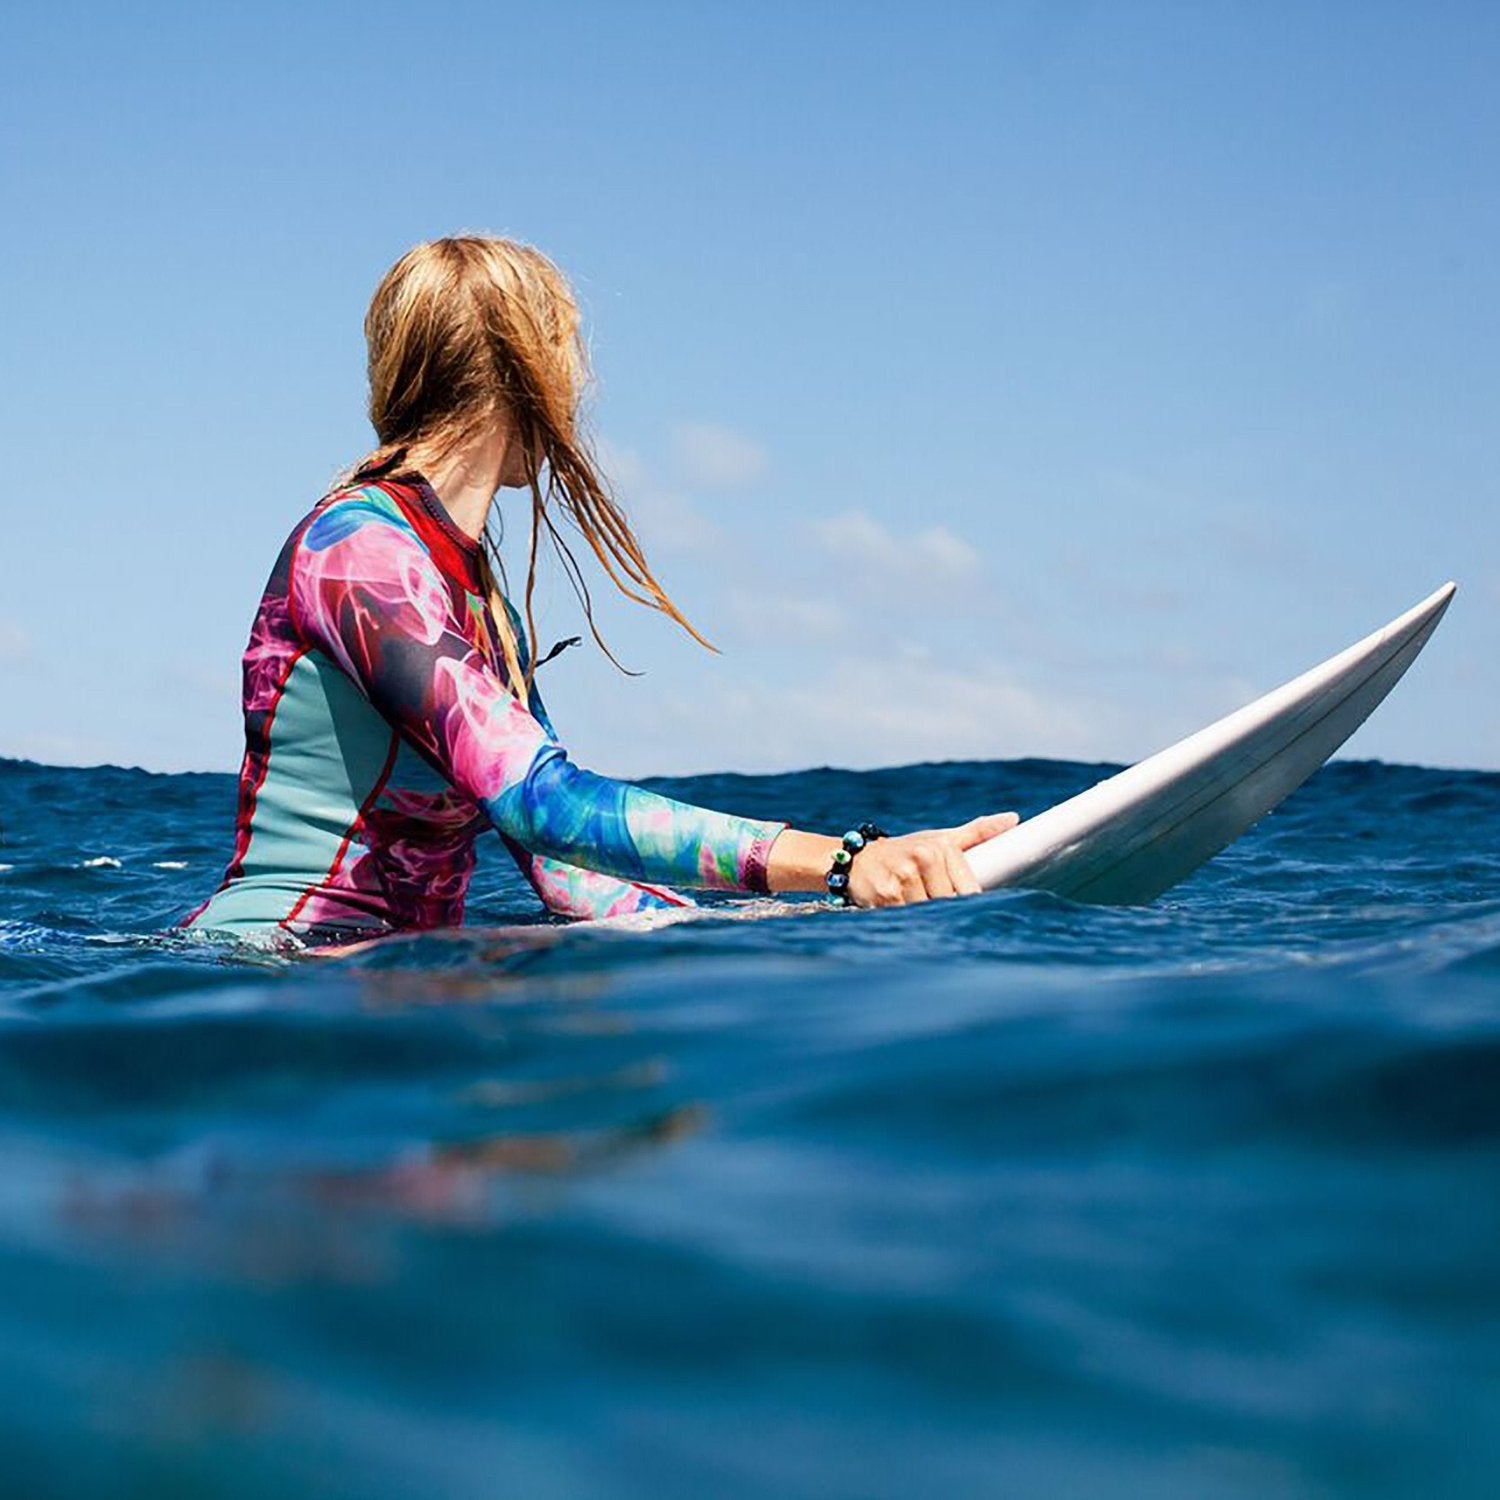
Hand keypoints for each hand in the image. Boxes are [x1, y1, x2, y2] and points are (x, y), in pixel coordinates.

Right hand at [846, 813, 1019, 906]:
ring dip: (930, 920)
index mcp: (939, 848)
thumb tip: (1014, 819)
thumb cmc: (906, 850)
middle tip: (946, 915)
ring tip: (925, 914)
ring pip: (931, 915)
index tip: (977, 915)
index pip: (968, 890)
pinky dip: (913, 923)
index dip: (972, 907)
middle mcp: (922, 860)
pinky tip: (908, 917)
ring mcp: (902, 880)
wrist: (856, 859)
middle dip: (949, 914)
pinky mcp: (886, 898)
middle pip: (951, 905)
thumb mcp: (940, 839)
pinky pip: (910, 920)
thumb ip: (977, 832)